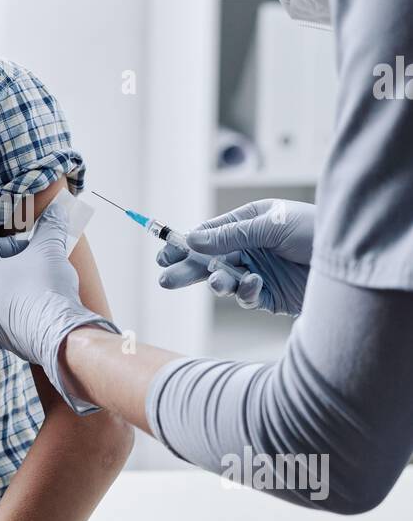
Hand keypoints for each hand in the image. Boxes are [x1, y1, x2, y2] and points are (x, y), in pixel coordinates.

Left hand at [0, 198, 118, 395]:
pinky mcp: (7, 339)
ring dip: (23, 285)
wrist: (59, 336)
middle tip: (42, 261)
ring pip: (4, 294)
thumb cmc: (46, 288)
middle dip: (19, 262)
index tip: (32, 245)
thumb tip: (57, 209)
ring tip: (47, 283)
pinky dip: (27, 307)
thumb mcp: (49, 249)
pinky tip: (48, 307)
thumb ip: (50, 226)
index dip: (11, 240)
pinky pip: (13, 316)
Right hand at [156, 199, 314, 316]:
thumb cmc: (318, 232)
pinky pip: (247, 297)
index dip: (184, 244)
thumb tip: (192, 239)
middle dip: (188, 269)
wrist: (355, 266)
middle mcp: (252, 247)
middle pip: (210, 260)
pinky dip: (247, 293)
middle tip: (166, 278)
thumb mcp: (273, 225)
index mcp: (249, 223)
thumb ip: (231, 234)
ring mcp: (260, 272)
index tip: (165, 255)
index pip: (208, 234)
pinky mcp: (271, 296)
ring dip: (218, 283)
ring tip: (219, 282)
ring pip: (225, 281)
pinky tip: (256, 285)